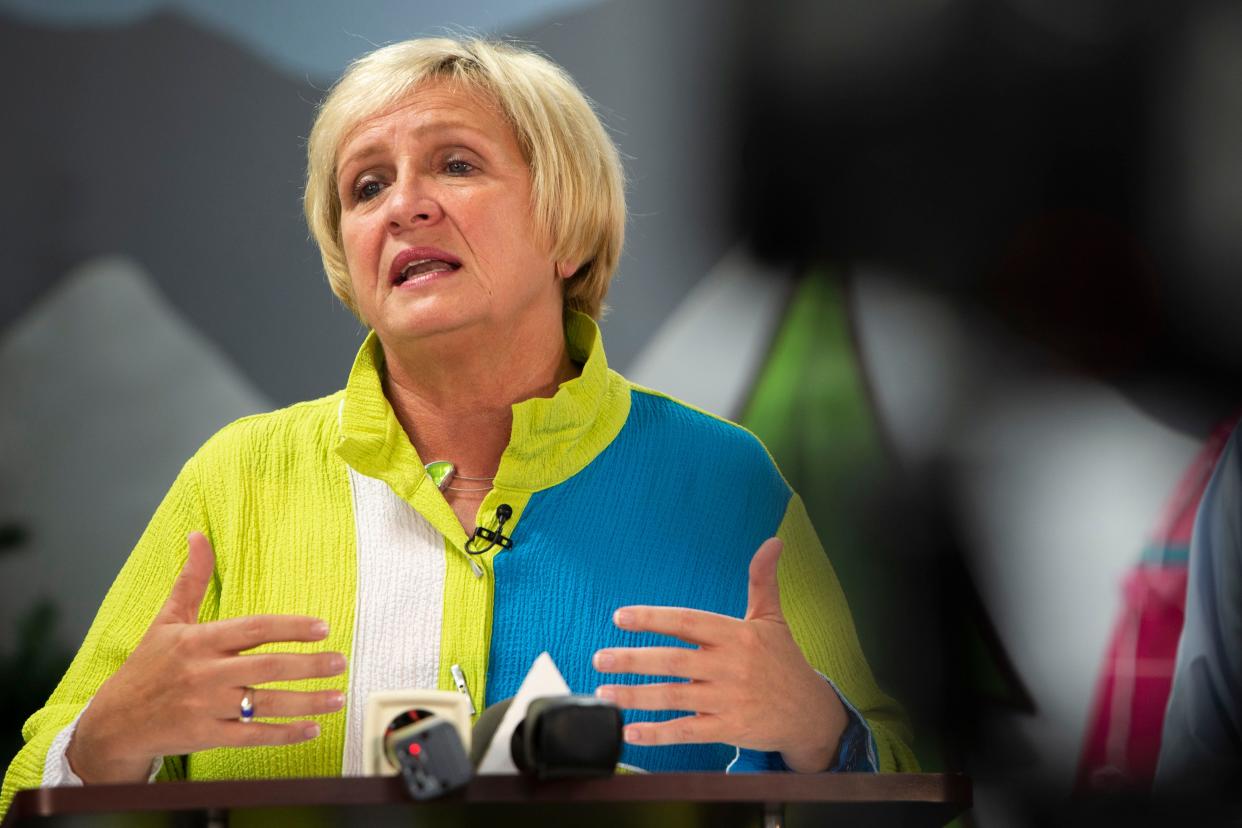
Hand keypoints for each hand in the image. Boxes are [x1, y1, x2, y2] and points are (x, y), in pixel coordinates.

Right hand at [67, 532, 346, 782]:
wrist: (113, 722)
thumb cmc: (147, 666)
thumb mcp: (167, 620)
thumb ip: (191, 579)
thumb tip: (198, 535)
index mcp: (198, 641)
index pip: (254, 629)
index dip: (291, 627)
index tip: (323, 628)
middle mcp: (204, 674)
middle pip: (267, 667)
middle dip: (309, 665)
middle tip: (340, 662)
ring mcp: (206, 708)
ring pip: (265, 704)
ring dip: (307, 701)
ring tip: (338, 697)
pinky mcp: (206, 737)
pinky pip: (252, 737)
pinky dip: (284, 734)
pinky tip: (311, 729)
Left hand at [592, 538, 846, 771]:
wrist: (811, 713)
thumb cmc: (785, 662)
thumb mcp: (773, 619)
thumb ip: (763, 580)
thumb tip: (773, 541)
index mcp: (736, 635)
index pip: (688, 622)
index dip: (653, 618)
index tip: (620, 617)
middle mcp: (731, 666)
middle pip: (674, 661)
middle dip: (633, 660)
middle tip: (600, 658)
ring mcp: (729, 699)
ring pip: (675, 697)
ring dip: (636, 696)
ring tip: (604, 693)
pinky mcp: (729, 729)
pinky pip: (687, 731)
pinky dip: (658, 734)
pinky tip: (630, 731)